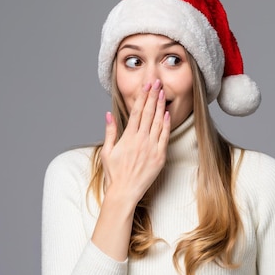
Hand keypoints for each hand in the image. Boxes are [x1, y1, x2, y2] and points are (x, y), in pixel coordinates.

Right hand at [100, 79, 170, 204]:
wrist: (125, 191)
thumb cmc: (114, 173)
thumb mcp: (107, 151)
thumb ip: (110, 131)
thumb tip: (108, 114)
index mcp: (128, 137)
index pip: (136, 111)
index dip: (142, 97)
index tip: (146, 86)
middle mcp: (141, 140)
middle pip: (148, 113)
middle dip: (153, 96)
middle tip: (157, 83)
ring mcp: (152, 148)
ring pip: (157, 122)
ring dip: (161, 106)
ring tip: (163, 93)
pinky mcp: (160, 157)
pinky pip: (164, 137)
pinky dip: (166, 124)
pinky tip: (167, 114)